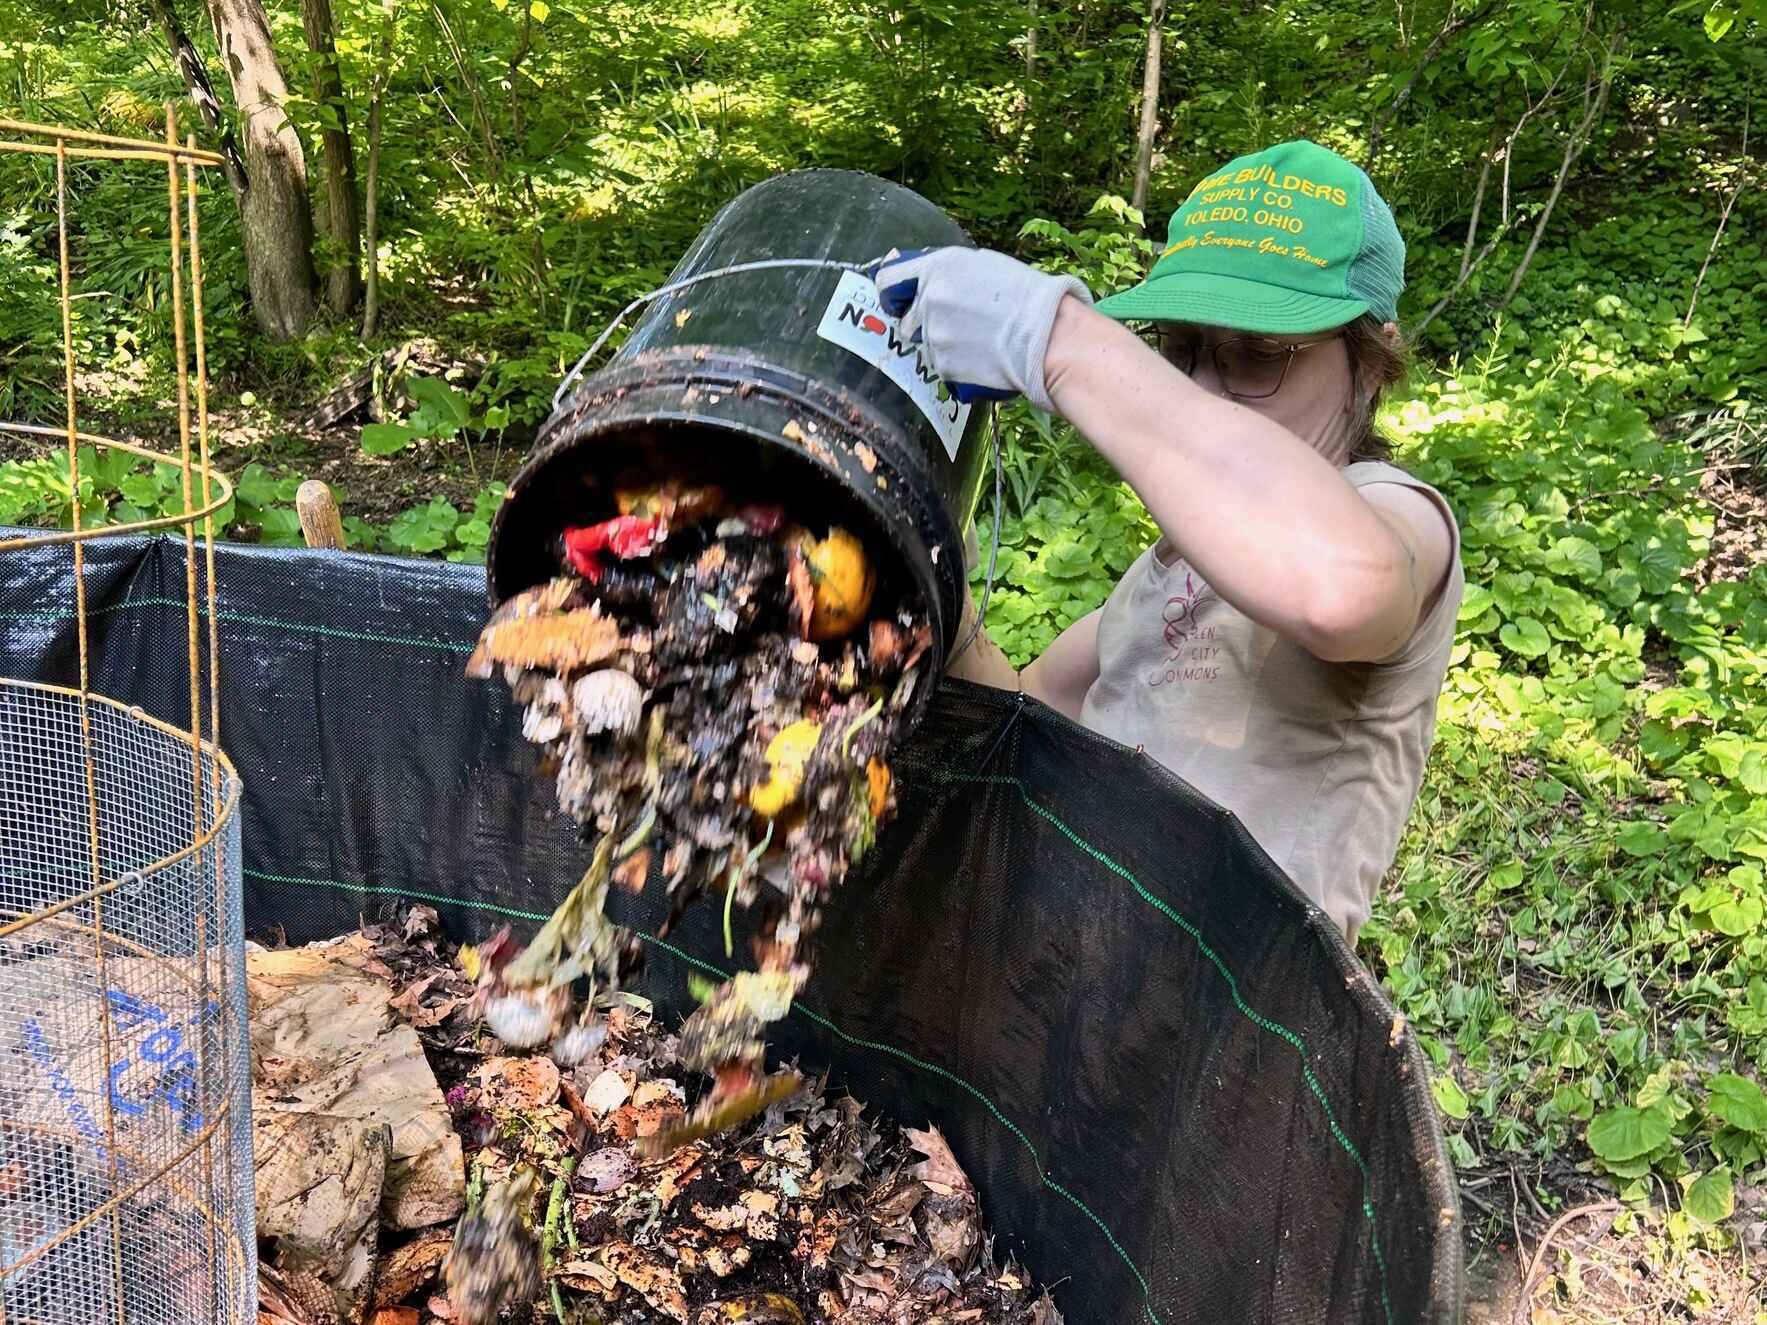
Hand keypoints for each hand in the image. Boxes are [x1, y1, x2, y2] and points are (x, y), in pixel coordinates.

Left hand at [871, 247, 1091, 412]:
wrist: (1047, 336)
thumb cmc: (1025, 295)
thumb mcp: (982, 264)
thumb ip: (942, 270)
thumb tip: (908, 268)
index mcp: (936, 269)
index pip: (887, 282)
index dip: (892, 294)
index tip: (899, 301)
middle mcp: (928, 301)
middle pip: (908, 320)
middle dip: (927, 324)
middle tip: (963, 325)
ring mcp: (934, 337)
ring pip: (927, 346)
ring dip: (946, 346)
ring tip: (982, 341)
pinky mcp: (944, 367)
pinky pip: (943, 368)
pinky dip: (959, 366)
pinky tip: (985, 357)